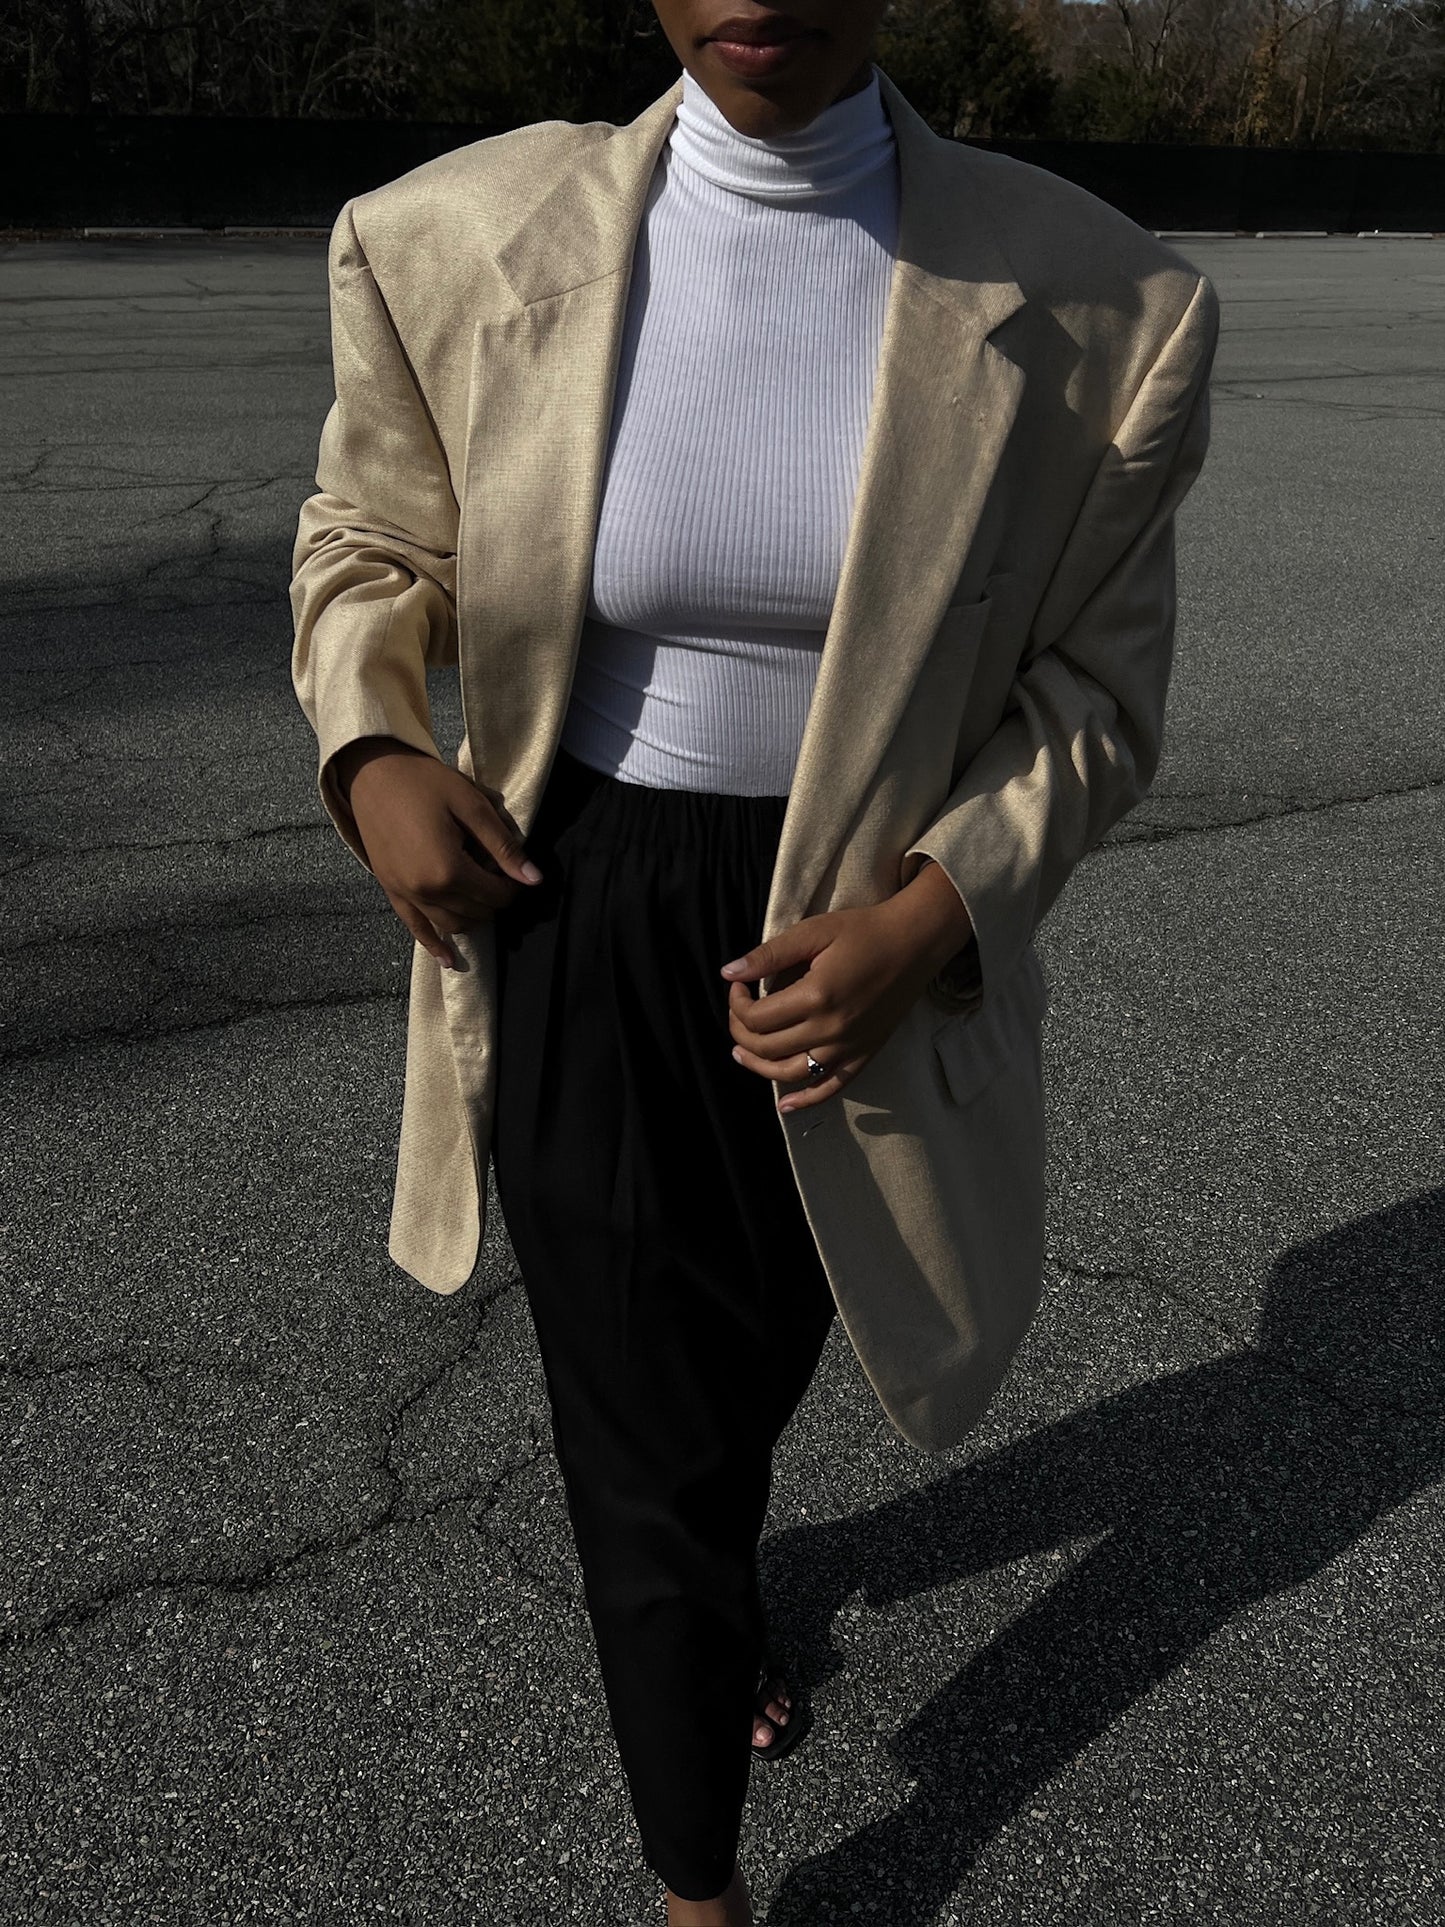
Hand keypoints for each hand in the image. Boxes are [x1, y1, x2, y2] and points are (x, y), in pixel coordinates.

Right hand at [335, 736, 543, 967]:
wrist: (373, 772)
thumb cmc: (425, 783)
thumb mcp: (471, 806)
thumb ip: (503, 847)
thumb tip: (534, 879)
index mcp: (448, 869)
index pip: (495, 896)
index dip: (513, 886)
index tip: (517, 871)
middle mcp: (426, 890)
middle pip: (476, 913)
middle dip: (494, 900)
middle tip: (499, 876)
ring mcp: (405, 894)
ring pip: (452, 924)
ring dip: (473, 917)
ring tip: (481, 896)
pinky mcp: (391, 891)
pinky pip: (416, 928)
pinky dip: (434, 945)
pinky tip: (449, 960)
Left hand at [721, 891, 960, 1113]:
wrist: (915, 942)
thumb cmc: (864, 931)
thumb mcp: (814, 932)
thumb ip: (769, 955)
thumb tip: (728, 973)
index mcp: (815, 996)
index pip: (757, 1018)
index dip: (736, 1004)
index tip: (738, 987)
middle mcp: (830, 1029)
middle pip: (767, 1047)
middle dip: (740, 1032)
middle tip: (738, 1013)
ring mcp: (848, 1046)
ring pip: (791, 1073)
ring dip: (759, 1067)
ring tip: (741, 1054)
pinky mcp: (864, 1054)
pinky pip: (831, 1087)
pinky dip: (806, 1100)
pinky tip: (786, 1105)